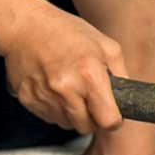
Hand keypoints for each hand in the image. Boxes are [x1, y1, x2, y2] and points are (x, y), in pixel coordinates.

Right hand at [1, 1, 125, 133]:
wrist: (25, 26)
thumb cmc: (68, 32)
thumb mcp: (106, 46)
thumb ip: (121, 74)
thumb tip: (128, 98)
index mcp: (89, 75)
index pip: (107, 121)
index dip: (113, 121)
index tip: (112, 114)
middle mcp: (66, 89)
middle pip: (86, 127)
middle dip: (92, 118)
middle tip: (90, 100)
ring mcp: (44, 96)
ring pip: (66, 124)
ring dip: (72, 114)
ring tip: (71, 90)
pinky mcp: (28, 99)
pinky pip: (48, 118)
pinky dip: (55, 109)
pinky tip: (54, 88)